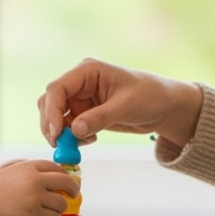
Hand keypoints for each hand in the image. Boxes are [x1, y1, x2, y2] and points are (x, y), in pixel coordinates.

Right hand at [0, 160, 78, 215]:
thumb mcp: (8, 169)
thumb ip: (29, 170)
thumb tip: (51, 179)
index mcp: (30, 166)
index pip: (57, 168)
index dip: (65, 176)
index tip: (68, 183)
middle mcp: (36, 179)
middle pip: (66, 183)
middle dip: (73, 190)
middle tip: (73, 196)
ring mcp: (36, 197)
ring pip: (61, 204)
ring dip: (58, 209)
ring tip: (49, 212)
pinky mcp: (33, 214)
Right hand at [38, 58, 203, 152]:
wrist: (164, 107)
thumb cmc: (149, 96)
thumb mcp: (125, 107)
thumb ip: (99, 118)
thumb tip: (74, 131)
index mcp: (88, 71)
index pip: (57, 88)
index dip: (52, 111)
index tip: (57, 132)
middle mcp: (80, 82)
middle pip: (50, 102)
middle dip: (52, 124)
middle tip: (60, 144)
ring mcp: (81, 98)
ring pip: (56, 116)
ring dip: (61, 133)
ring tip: (81, 143)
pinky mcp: (85, 113)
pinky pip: (68, 126)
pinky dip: (72, 137)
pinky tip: (89, 141)